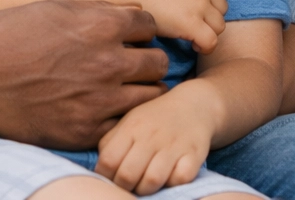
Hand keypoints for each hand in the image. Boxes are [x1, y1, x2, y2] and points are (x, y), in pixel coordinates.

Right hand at [0, 0, 168, 148]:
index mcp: (105, 25)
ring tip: (122, 87)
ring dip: (140, 90)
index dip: (142, 31)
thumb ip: (106, 10)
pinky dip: (117, 117)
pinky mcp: (82, 131)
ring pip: (150, 95)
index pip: (152, 26)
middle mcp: (108, 62)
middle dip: (148, 61)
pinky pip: (121, 124)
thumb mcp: (63, 6)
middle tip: (133, 64)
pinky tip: (103, 109)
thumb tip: (138, 13)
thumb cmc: (15, 32)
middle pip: (158, 63)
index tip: (132, 37)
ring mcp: (98, 100)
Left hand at [96, 81, 217, 194]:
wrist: (195, 104)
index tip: (114, 176)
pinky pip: (180, 179)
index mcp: (132, 127)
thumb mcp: (129, 122)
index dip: (106, 176)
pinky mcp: (194, 153)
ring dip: (148, 188)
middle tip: (132, 183)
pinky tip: (172, 174)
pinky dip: (174, 183)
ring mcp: (174, 144)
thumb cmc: (155, 120)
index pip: (107, 161)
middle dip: (126, 187)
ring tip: (149, 181)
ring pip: (152, 181)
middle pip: (127, 175)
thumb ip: (110, 144)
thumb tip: (99, 171)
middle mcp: (152, 135)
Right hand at [129, 0, 227, 53]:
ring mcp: (199, 5)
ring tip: (193, 40)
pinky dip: (206, 47)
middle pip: (221, 12)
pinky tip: (193, 47)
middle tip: (195, 31)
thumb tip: (190, 1)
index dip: (208, 10)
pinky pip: (211, 41)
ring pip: (220, 27)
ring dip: (209, 34)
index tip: (196, 19)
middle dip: (210, 23)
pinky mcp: (190, 23)